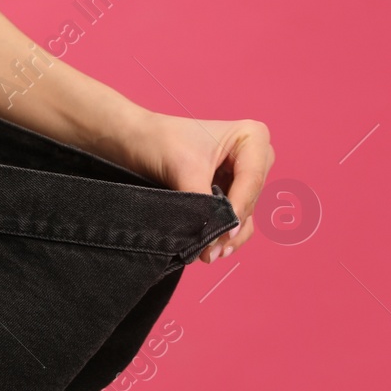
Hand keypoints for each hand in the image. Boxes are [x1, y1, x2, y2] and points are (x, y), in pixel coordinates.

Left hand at [118, 111, 275, 263]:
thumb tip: (214, 238)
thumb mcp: (185, 170)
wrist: (135, 140)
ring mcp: (244, 176)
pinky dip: (223, 232)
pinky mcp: (231, 191)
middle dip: (230, 225)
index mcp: (252, 136)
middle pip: (249, 199)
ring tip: (209, 254)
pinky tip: (211, 248)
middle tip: (211, 250)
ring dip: (227, 235)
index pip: (251, 180)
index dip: (239, 208)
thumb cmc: (159, 141)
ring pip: (244, 213)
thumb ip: (204, 205)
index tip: (227, 233)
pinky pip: (234, 218)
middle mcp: (255, 156)